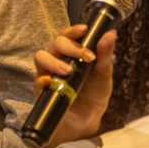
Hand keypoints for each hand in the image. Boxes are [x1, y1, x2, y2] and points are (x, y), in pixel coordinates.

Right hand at [33, 24, 116, 145]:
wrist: (88, 117)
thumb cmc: (94, 91)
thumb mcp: (103, 74)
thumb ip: (105, 54)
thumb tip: (111, 33)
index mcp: (72, 52)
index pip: (68, 35)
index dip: (73, 30)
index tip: (84, 29)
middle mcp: (57, 59)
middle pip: (55, 43)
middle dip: (71, 47)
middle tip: (87, 57)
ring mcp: (48, 73)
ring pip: (41, 57)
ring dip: (54, 61)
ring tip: (68, 71)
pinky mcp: (42, 90)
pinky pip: (38, 81)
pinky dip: (43, 80)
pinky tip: (52, 83)